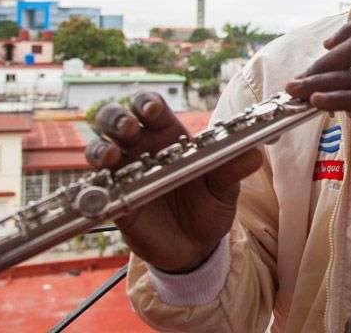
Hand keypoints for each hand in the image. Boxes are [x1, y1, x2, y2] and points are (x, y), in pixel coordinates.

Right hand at [87, 91, 261, 272]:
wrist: (197, 248)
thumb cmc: (211, 207)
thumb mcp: (225, 188)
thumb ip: (234, 169)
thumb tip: (255, 154)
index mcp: (170, 137)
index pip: (152, 108)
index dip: (147, 103)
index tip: (151, 109)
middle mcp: (143, 149)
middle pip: (117, 120)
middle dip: (116, 117)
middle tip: (128, 128)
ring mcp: (125, 173)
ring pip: (100, 147)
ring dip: (101, 147)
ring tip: (112, 155)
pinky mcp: (115, 200)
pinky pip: (96, 186)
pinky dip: (95, 182)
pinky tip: (105, 183)